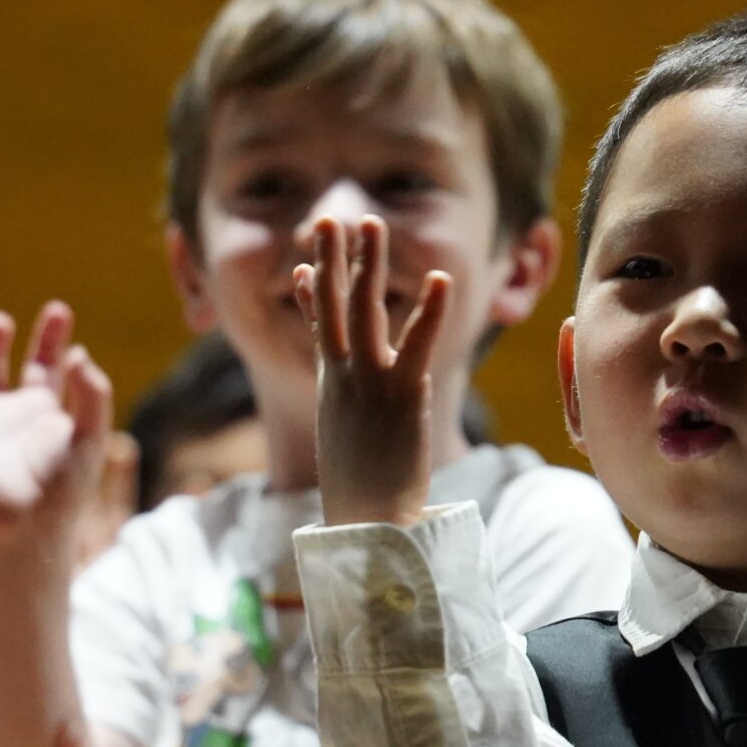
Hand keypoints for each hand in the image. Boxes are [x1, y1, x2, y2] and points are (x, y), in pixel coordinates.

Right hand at [0, 302, 112, 543]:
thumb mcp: (90, 436)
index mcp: (39, 410)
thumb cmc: (66, 489)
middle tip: (1, 320)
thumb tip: (81, 355)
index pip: (42, 364)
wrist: (35, 527)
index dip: (49, 337)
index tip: (59, 310)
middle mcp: (3, 415)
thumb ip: (92, 396)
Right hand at [292, 216, 449, 526]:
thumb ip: (348, 420)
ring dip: (367, 262)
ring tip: (371, 223)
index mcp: (333, 389)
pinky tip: (440, 279)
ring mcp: (369, 382)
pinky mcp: (402, 395)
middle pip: (334, 305)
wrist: (370, 527)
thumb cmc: (364, 499)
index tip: (306, 264)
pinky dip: (429, 310)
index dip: (312, 294)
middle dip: (333, 260)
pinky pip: (417, 343)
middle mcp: (344, 378)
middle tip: (333, 219)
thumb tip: (348, 404)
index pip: (320, 330)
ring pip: (364, 309)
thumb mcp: (348, 447)